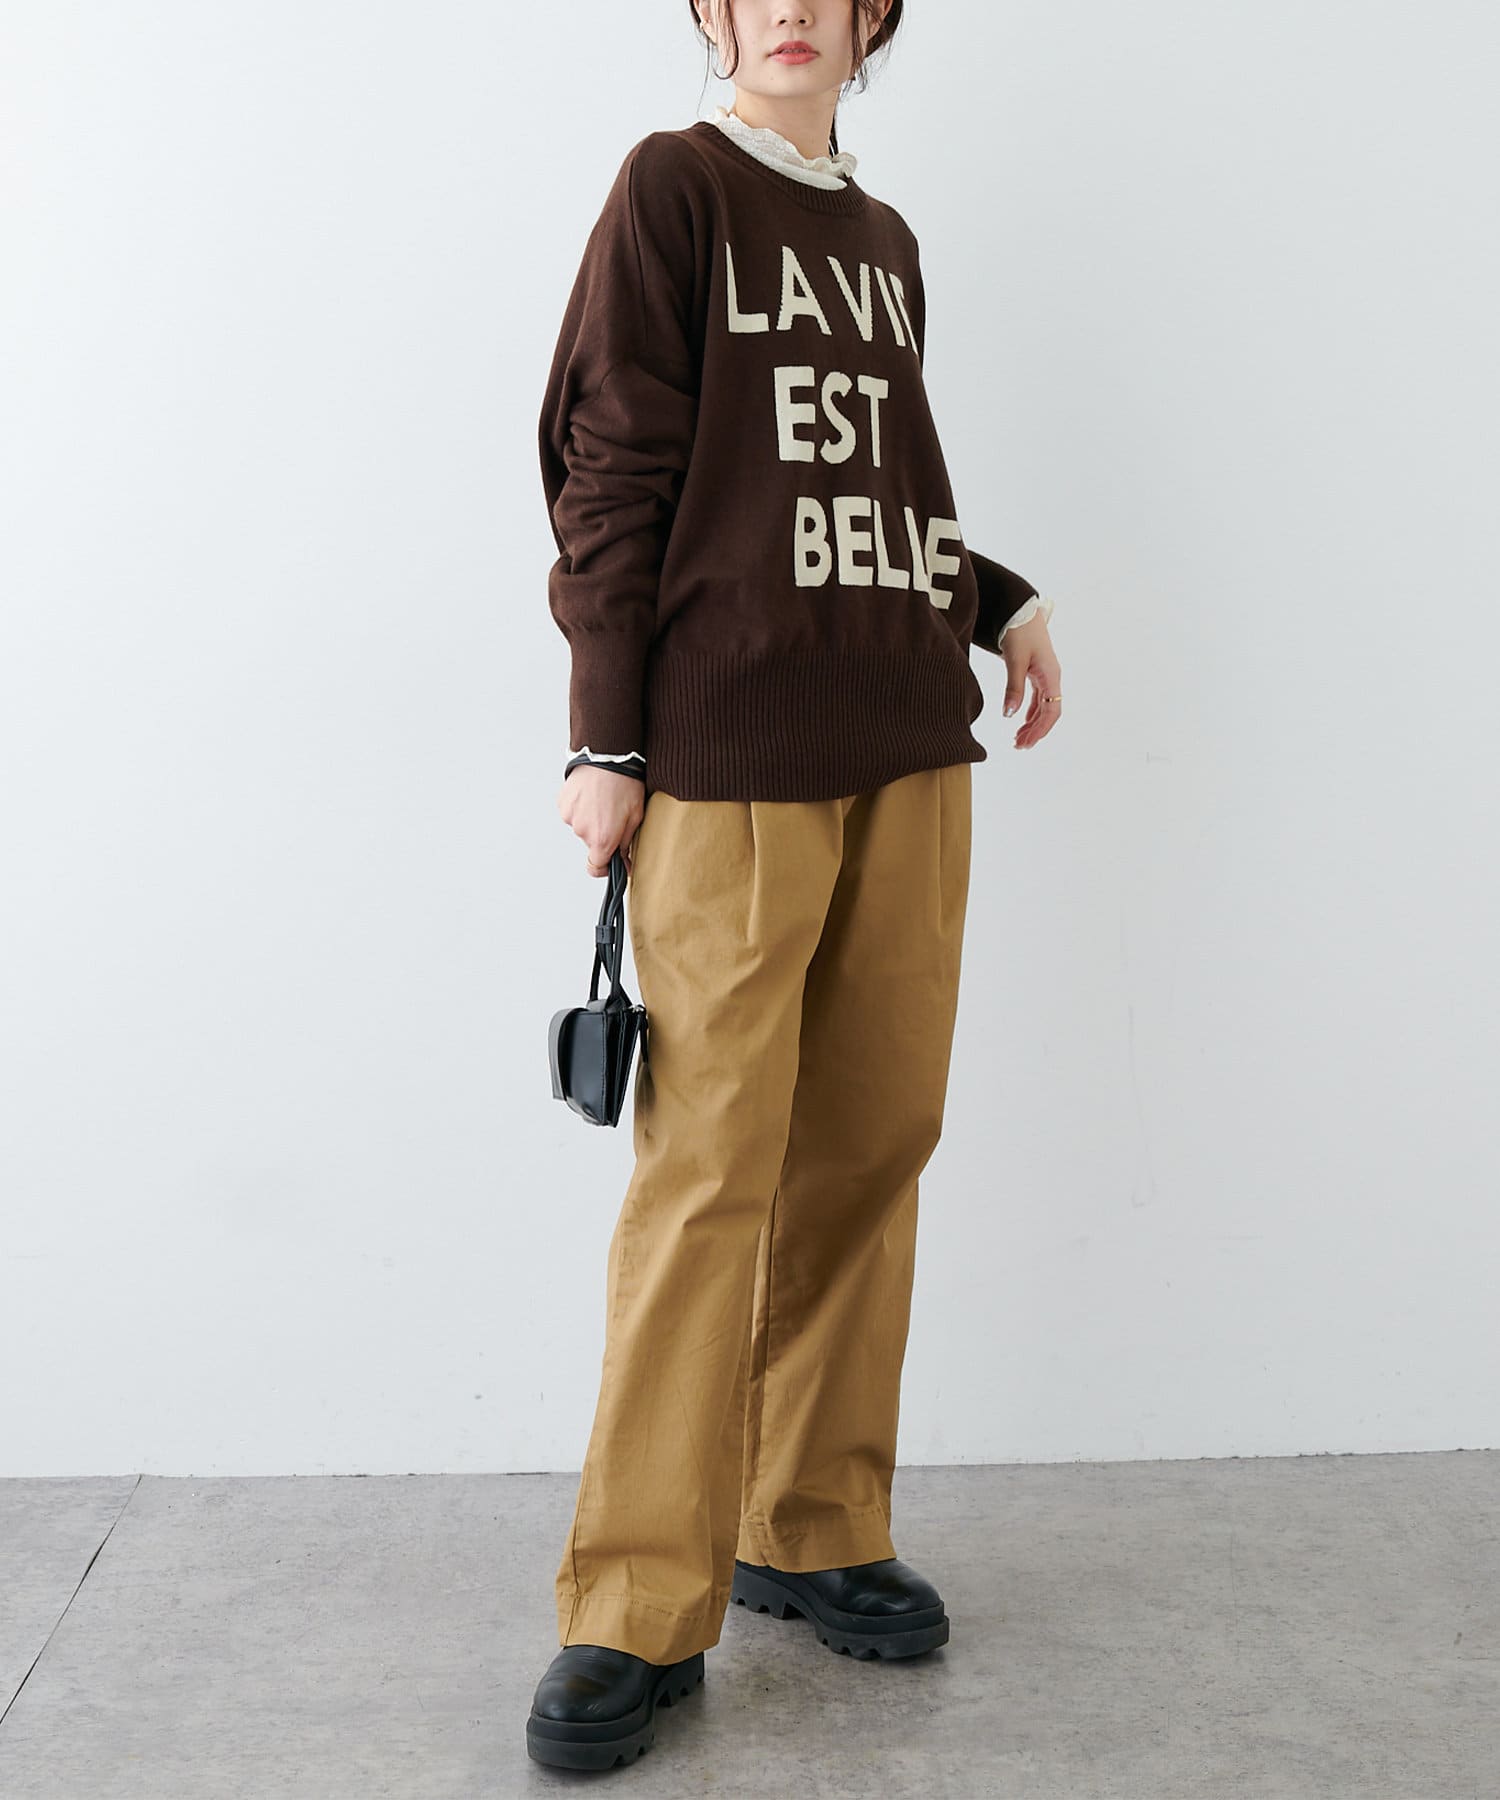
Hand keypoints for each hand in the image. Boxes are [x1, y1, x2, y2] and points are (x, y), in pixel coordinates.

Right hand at [558, 763, 645, 876]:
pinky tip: (591, 794)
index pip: (595, 867)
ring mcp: (570, 817)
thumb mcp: (636, 815)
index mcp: (602, 839)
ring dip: (591, 818)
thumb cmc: (625, 783)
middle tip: (615, 813)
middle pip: (591, 843)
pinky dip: (581, 807)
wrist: (607, 755)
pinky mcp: (563, 803)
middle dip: (603, 834)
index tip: (611, 861)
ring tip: (603, 800)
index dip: (604, 868)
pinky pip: (573, 812)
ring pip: (582, 826)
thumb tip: (624, 863)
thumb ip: (626, 843)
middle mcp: (582, 831)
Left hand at [1000, 614, 1062, 748]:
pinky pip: (1038, 698)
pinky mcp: (1036, 672)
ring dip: (1032, 724)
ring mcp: (1045, 675)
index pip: (1052, 710)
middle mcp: (1051, 677)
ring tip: (1018, 739)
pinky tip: (1021, 721)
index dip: (1040, 729)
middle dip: (1035, 731)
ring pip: (1043, 706)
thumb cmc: (1019, 631)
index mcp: (1051, 675)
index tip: (1026, 742)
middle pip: (1048, 712)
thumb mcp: (1015, 660)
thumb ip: (1013, 687)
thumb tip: (1008, 715)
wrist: (1019, 610)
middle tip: (1019, 746)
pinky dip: (1029, 712)